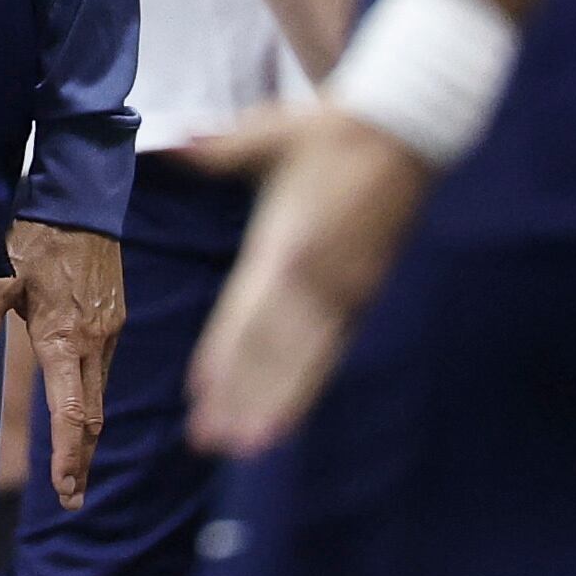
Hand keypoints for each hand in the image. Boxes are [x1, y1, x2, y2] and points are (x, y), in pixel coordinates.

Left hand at [0, 217, 123, 509]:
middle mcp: (94, 343)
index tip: (66, 491)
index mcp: (65, 339)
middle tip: (72, 499)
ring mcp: (110, 333)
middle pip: (91, 417)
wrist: (83, 204)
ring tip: (77, 467)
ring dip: (88, 434)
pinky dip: (93, 401)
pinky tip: (82, 411)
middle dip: (81, 460)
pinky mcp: (115, 321)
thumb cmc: (37, 239)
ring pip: (101, 397)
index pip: (70, 414)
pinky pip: (104, 372)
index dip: (68, 457)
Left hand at [183, 103, 431, 458]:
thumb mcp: (267, 134)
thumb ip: (215, 150)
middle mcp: (315, 277)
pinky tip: (289, 412)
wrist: (404, 131)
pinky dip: (309, 382)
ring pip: (304, 359)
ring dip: (274, 402)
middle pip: (272, 349)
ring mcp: (344, 290)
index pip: (246, 312)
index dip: (224, 356)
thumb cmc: (328, 132)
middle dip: (241, 396)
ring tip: (247, 444)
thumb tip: (171, 143)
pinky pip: (332, 349)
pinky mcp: (364, 294)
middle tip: (212, 441)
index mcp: (286, 243)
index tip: (200, 394)